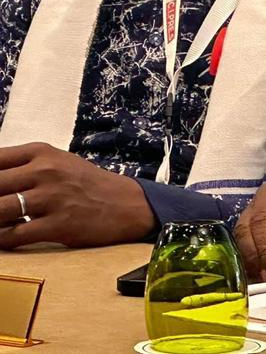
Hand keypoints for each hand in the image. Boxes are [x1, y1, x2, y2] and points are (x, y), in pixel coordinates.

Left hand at [0, 142, 154, 247]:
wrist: (126, 203)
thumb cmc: (85, 184)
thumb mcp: (56, 163)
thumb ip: (21, 167)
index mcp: (41, 153)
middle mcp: (45, 171)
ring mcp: (53, 198)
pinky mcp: (59, 224)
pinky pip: (14, 236)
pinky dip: (0, 241)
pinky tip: (1, 239)